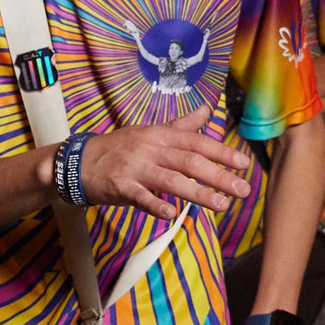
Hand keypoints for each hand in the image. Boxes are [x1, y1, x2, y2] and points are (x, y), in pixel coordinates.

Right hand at [75, 104, 252, 220]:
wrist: (80, 161)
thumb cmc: (120, 147)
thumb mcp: (151, 131)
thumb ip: (182, 124)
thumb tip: (207, 109)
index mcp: (161, 135)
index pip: (197, 142)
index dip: (222, 152)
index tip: (244, 163)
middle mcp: (151, 149)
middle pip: (190, 161)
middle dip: (218, 175)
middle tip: (243, 189)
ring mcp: (136, 168)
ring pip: (171, 180)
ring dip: (197, 193)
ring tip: (221, 204)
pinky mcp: (121, 187)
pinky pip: (140, 197)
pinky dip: (156, 205)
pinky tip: (172, 215)